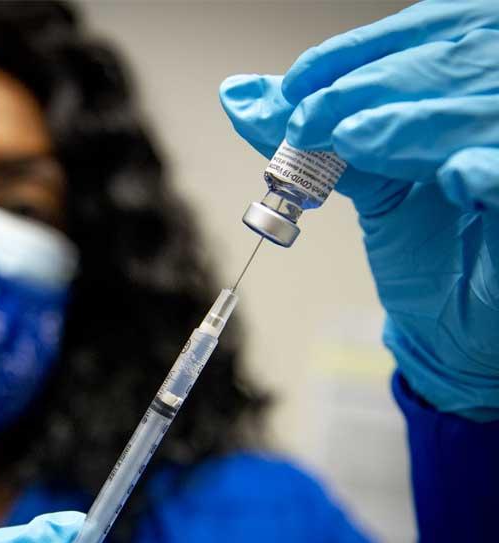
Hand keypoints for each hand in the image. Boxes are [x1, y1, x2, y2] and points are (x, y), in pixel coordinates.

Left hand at [219, 0, 498, 420]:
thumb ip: (315, 140)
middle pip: (449, 65)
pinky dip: (486, 170)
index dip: (358, 55)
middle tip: (308, 118)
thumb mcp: (369, 187)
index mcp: (458, 97)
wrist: (454, 328)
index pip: (422, 41)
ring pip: (481, 111)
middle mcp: (491, 116)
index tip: (296, 86)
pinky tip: (455, 177)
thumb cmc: (425, 257)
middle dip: (371, 86)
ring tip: (355, 139)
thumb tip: (241, 98)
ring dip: (411, 124)